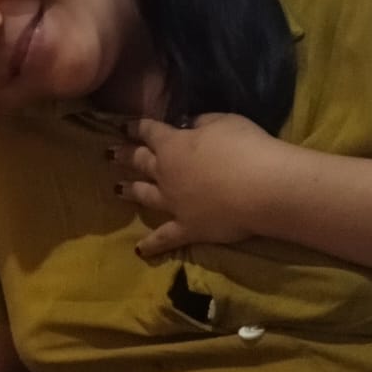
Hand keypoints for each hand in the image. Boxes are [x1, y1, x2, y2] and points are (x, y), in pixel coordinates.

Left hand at [112, 114, 291, 256]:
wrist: (262, 188)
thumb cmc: (245, 148)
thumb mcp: (224, 122)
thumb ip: (202, 123)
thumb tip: (188, 125)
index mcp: (173, 144)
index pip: (149, 131)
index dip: (136, 127)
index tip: (123, 126)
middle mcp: (166, 173)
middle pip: (140, 161)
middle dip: (124, 155)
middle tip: (109, 154)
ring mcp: (173, 202)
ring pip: (144, 195)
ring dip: (129, 191)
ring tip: (116, 190)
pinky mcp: (186, 228)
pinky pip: (164, 238)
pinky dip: (151, 244)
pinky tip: (139, 250)